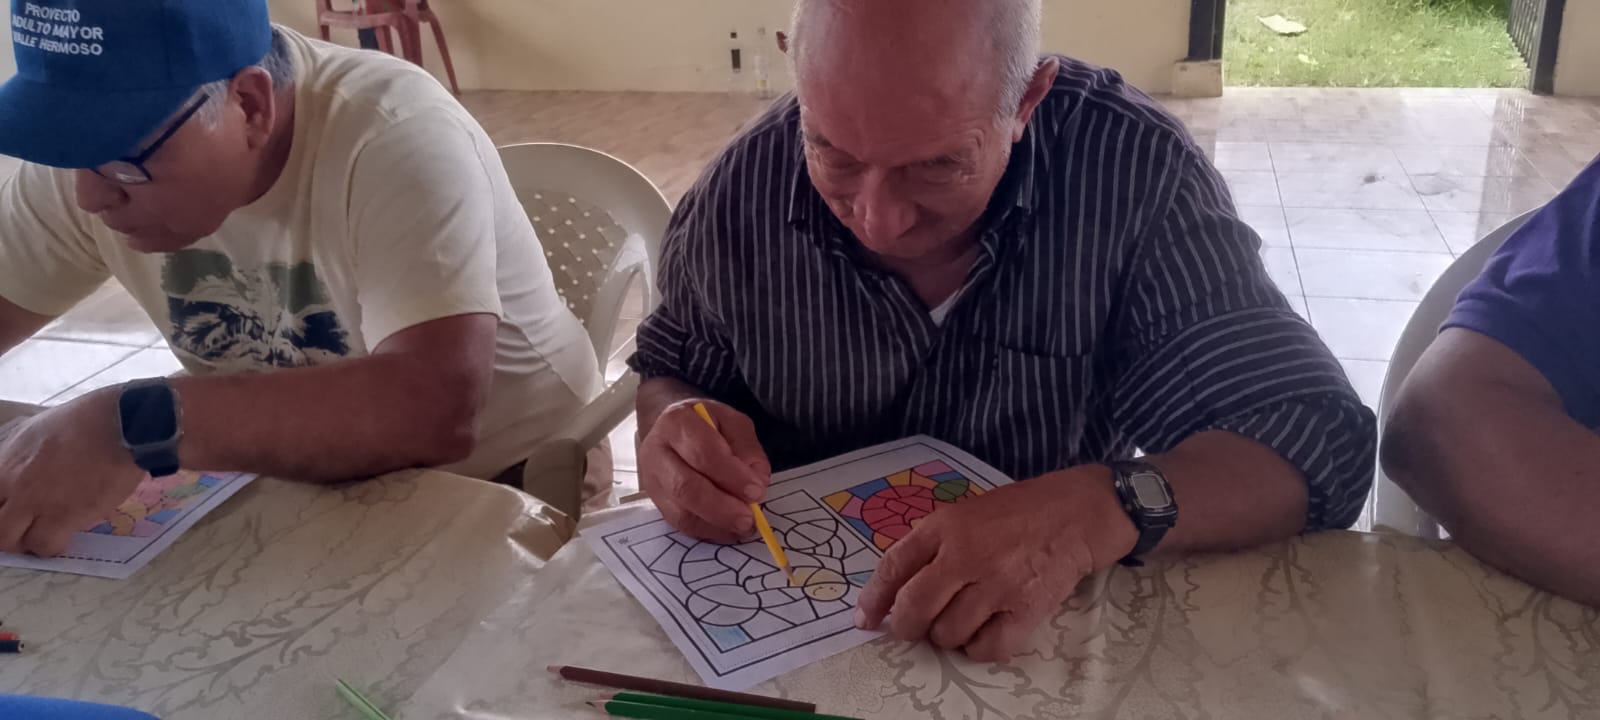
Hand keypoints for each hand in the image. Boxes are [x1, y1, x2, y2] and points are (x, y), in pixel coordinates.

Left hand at [0, 390, 145, 556]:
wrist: (121, 426)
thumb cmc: (88, 419)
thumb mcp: (37, 427)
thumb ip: (21, 452)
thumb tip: (18, 463)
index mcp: (5, 459)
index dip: (0, 508)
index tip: (10, 511)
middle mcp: (12, 483)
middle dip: (6, 531)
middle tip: (24, 529)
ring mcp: (35, 502)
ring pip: (9, 540)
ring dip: (26, 541)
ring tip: (44, 535)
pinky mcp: (63, 517)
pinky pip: (45, 545)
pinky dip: (51, 546)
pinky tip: (64, 537)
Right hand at [639, 399, 771, 542]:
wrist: (672, 430)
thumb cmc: (706, 425)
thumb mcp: (733, 422)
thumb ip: (747, 449)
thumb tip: (758, 481)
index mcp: (676, 423)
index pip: (703, 453)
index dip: (731, 476)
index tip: (757, 491)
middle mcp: (656, 453)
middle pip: (685, 487)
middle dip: (721, 507)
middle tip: (749, 518)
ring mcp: (652, 481)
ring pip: (680, 511)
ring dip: (716, 524)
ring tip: (742, 527)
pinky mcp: (657, 503)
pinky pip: (681, 524)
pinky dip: (708, 531)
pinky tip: (728, 530)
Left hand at [855, 465, 1139, 661]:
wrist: (1078, 513)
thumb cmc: (1019, 512)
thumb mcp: (967, 513)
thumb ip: (933, 544)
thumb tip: (896, 588)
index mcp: (944, 527)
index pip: (893, 567)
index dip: (874, 599)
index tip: (864, 621)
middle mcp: (964, 555)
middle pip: (914, 609)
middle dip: (908, 628)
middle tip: (917, 628)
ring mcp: (996, 584)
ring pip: (948, 634)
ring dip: (949, 637)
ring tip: (964, 621)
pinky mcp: (1026, 608)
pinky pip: (987, 648)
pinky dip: (981, 649)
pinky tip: (988, 633)